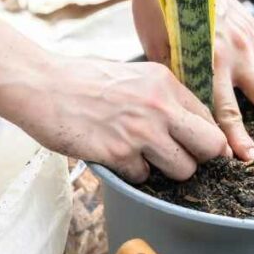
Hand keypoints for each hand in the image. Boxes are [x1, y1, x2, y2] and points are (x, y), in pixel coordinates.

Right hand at [16, 55, 227, 182]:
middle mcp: (160, 106)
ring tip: (143, 158)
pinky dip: (132, 173)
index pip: (209, 119)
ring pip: (183, 169)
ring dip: (166, 171)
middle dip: (199, 158)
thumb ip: (161, 97)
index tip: (197, 149)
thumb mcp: (134, 76)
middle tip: (180, 159)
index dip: (206, 138)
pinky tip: (115, 157)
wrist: (43, 85)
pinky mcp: (119, 154)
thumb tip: (185, 125)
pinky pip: (143, 177)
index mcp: (165, 83)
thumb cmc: (83, 80)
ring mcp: (142, 131)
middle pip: (210, 146)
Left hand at [131, 0, 253, 161]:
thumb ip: (177, 78)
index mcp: (208, 64)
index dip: (237, 140)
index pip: (226, 114)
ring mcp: (247, 35)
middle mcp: (234, 53)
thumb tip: (183, 105)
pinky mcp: (252, 20)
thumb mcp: (157, 50)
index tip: (247, 158)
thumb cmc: (156, 7)